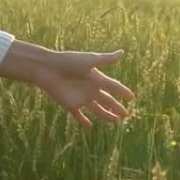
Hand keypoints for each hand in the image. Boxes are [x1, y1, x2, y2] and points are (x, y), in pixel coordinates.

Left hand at [0, 40, 134, 127]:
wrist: (48, 69)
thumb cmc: (69, 62)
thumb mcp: (89, 60)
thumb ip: (106, 59)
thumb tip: (122, 53)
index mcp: (97, 78)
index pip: (114, 87)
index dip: (123, 92)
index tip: (132, 97)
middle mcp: (91, 89)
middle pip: (108, 101)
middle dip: (117, 108)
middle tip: (126, 115)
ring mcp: (81, 98)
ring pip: (97, 109)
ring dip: (106, 115)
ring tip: (116, 122)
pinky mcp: (71, 105)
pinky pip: (79, 115)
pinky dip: (84, 121)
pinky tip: (90, 127)